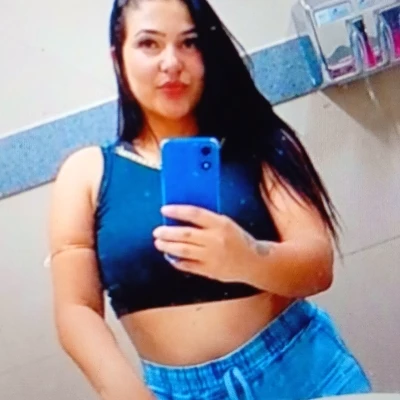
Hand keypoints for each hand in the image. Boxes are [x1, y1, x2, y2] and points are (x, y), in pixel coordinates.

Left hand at [153, 205, 269, 281]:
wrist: (254, 261)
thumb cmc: (238, 239)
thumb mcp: (226, 224)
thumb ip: (207, 222)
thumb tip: (180, 218)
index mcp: (221, 224)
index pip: (194, 214)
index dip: (177, 211)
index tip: (164, 209)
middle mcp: (215, 239)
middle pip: (185, 234)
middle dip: (167, 233)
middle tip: (157, 231)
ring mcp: (212, 256)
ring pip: (183, 251)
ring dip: (168, 247)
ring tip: (158, 243)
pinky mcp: (210, 270)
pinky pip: (188, 266)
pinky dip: (177, 261)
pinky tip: (170, 257)